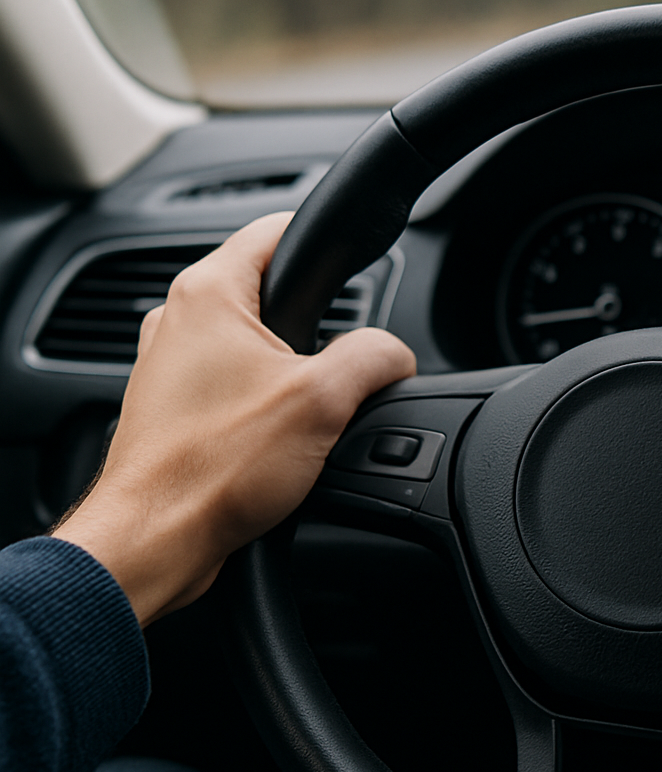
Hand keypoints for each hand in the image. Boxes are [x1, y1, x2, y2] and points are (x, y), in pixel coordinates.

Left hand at [53, 213, 416, 625]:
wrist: (157, 541)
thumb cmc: (212, 469)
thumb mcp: (325, 400)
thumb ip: (375, 358)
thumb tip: (395, 356)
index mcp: (207, 293)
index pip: (278, 230)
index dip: (328, 240)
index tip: (362, 260)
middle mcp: (178, 320)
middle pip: (272, 292)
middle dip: (319, 323)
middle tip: (343, 363)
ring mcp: (170, 366)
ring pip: (256, 345)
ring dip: (293, 371)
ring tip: (313, 410)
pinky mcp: (175, 410)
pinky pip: (238, 388)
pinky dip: (268, 405)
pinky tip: (287, 441)